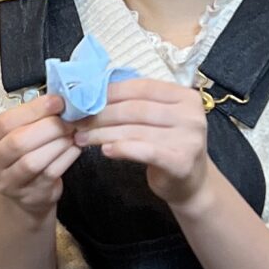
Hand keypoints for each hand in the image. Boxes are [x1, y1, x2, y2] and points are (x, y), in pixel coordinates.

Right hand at [0, 94, 79, 219]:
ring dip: (58, 143)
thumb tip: (59, 100)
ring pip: (33, 161)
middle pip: (18, 142)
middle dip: (49, 126)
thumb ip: (30, 118)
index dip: (33, 110)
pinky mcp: (30, 196)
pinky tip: (75, 146)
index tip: (57, 101)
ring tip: (73, 131)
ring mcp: (7, 184)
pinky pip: (50, 173)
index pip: (4, 122)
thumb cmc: (20, 153)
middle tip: (70, 117)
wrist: (24, 192)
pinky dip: (66, 157)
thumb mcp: (15, 133)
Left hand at [73, 78, 214, 210]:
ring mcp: (189, 139)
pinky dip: (121, 149)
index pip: (142, 87)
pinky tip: (105, 150)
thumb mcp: (159, 118)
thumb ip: (136, 103)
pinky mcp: (180, 161)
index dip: (110, 91)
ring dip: (102, 133)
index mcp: (185, 97)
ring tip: (81, 137)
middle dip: (101, 114)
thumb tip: (94, 91)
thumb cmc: (167, 145)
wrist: (191, 182)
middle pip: (135, 109)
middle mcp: (191, 115)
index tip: (85, 99)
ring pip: (134, 130)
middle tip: (77, 120)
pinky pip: (143, 151)